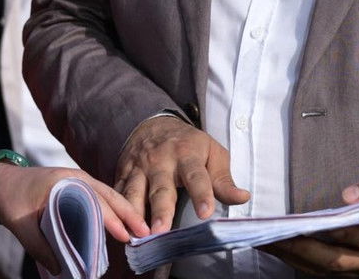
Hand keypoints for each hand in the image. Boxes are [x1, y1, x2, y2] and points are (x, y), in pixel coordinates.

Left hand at [0, 165, 148, 275]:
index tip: (126, 235)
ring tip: (139, 229)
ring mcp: (78, 182)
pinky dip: (113, 210)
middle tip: (145, 232)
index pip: (95, 200)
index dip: (111, 219)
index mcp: (65, 181)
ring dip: (124, 211)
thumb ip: (38, 245)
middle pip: (109, 195)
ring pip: (108, 195)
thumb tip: (59, 269)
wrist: (0, 180)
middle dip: (129, 213)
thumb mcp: (20, 223)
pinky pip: (100, 198)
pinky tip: (120, 224)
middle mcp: (76, 179)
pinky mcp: (77, 189)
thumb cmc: (10, 196)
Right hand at [114, 115, 250, 233]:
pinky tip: (118, 227)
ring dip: (134, 214)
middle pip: (161, 188)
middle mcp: (160, 161)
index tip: (206, 213)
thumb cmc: (189, 144)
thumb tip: (243, 198)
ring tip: (137, 234)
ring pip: (135, 193)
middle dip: (161, 210)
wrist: (153, 124)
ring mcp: (139, 168)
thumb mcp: (212, 152)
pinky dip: (116, 210)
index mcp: (187, 154)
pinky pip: (117, 194)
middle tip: (161, 231)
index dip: (201, 194)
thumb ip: (224, 179)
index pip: (196, 176)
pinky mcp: (122, 175)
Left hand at [261, 170, 358, 275]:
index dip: (329, 231)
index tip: (303, 223)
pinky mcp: (352, 272)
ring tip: (266, 242)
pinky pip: (322, 270)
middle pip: (332, 259)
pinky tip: (281, 249)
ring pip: (323, 269)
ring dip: (294, 257)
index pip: (355, 236)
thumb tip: (347, 196)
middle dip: (299, 248)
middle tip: (271, 235)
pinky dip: (300, 261)